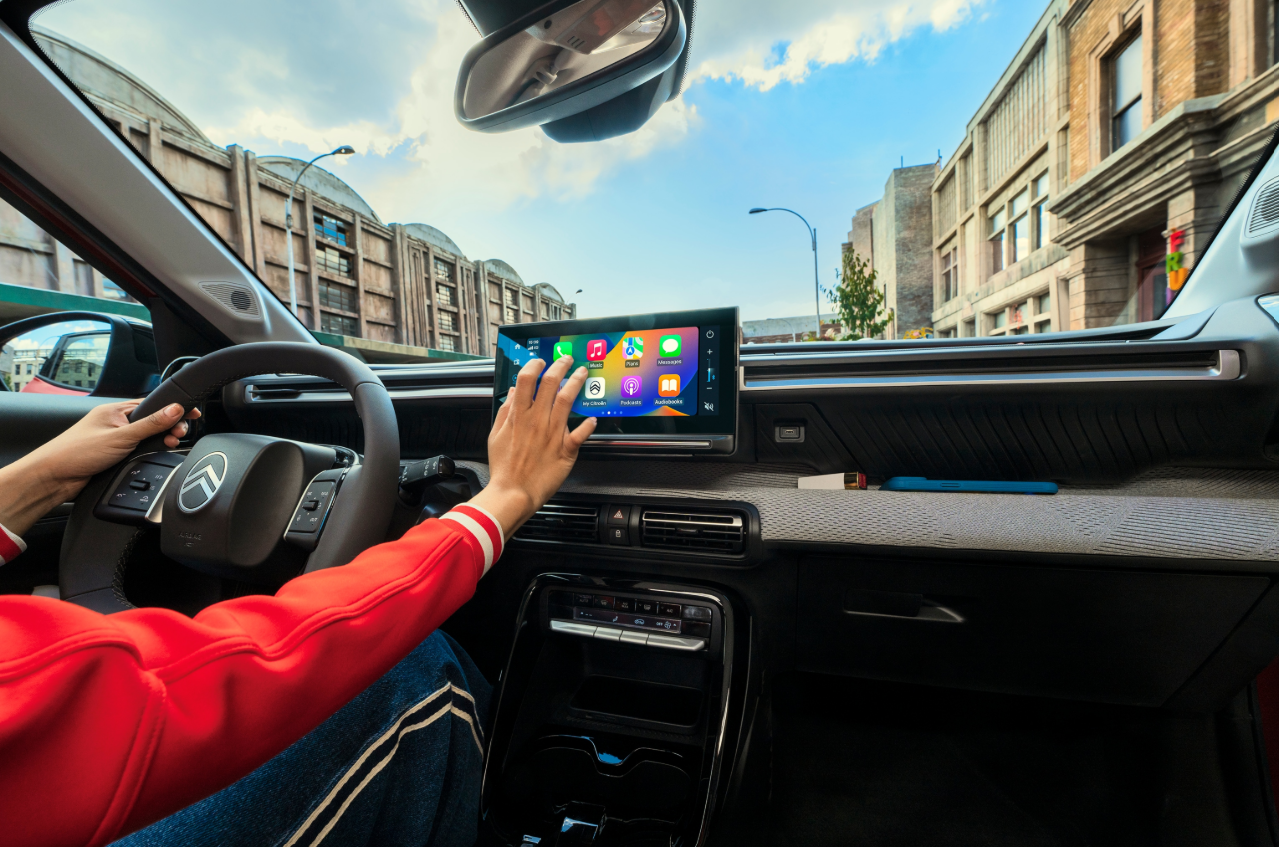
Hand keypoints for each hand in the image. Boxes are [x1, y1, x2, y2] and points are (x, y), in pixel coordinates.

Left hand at [28, 401, 201, 485]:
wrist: (54, 478)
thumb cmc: (75, 452)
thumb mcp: (120, 437)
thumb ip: (151, 424)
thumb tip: (175, 410)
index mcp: (116, 410)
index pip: (153, 404)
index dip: (174, 408)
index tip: (193, 413)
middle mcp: (116, 422)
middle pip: (153, 420)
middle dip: (169, 427)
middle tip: (179, 435)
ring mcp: (115, 439)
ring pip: (147, 437)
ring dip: (159, 441)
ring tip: (169, 445)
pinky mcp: (114, 455)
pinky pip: (138, 450)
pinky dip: (148, 452)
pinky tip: (152, 455)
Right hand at [471, 355, 595, 539]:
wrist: (513, 493)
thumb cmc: (504, 468)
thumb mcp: (496, 436)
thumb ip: (505, 412)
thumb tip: (513, 393)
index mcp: (518, 416)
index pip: (527, 380)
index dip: (535, 366)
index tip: (540, 362)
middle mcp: (537, 420)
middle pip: (551, 384)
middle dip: (560, 366)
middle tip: (566, 360)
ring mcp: (552, 433)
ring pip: (568, 400)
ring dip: (577, 383)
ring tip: (582, 374)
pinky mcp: (565, 450)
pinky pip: (581, 433)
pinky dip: (588, 425)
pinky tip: (592, 418)